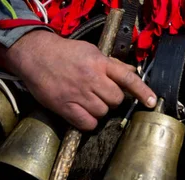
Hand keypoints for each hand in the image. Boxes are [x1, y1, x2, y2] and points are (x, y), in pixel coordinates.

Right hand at [0, 30, 155, 130]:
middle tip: (100, 93)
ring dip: (99, 110)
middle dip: (112, 100)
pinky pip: (88, 123)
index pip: (127, 77)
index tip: (151, 101)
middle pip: (116, 99)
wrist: (33, 54)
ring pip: (103, 112)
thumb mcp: (91, 52)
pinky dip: (88, 121)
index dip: (142, 91)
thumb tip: (133, 70)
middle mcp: (90, 78)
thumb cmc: (65, 53)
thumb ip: (112, 64)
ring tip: (88, 100)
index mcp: (99, 63)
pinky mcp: (64, 106)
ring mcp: (77, 93)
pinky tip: (82, 113)